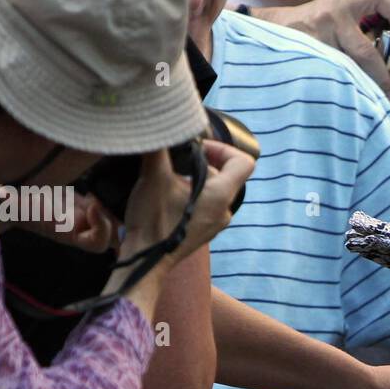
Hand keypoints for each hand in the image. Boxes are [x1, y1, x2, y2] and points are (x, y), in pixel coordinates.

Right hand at [120, 140, 254, 264]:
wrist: (144, 262)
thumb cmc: (153, 221)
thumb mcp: (153, 177)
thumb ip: (158, 148)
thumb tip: (157, 126)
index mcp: (221, 195)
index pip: (244, 162)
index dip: (224, 148)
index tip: (198, 149)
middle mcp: (224, 210)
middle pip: (225, 175)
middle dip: (202, 163)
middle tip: (177, 160)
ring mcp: (215, 224)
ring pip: (213, 190)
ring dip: (194, 179)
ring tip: (169, 178)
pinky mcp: (203, 232)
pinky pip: (204, 205)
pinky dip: (190, 196)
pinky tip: (167, 196)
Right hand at [253, 0, 389, 98]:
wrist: (268, 29)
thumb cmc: (309, 25)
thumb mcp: (333, 15)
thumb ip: (358, 28)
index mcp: (342, 2)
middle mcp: (331, 15)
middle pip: (366, 53)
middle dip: (382, 77)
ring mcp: (317, 37)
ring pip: (350, 71)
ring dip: (362, 89)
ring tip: (370, 101)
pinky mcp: (306, 56)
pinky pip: (332, 78)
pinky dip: (344, 90)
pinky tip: (347, 99)